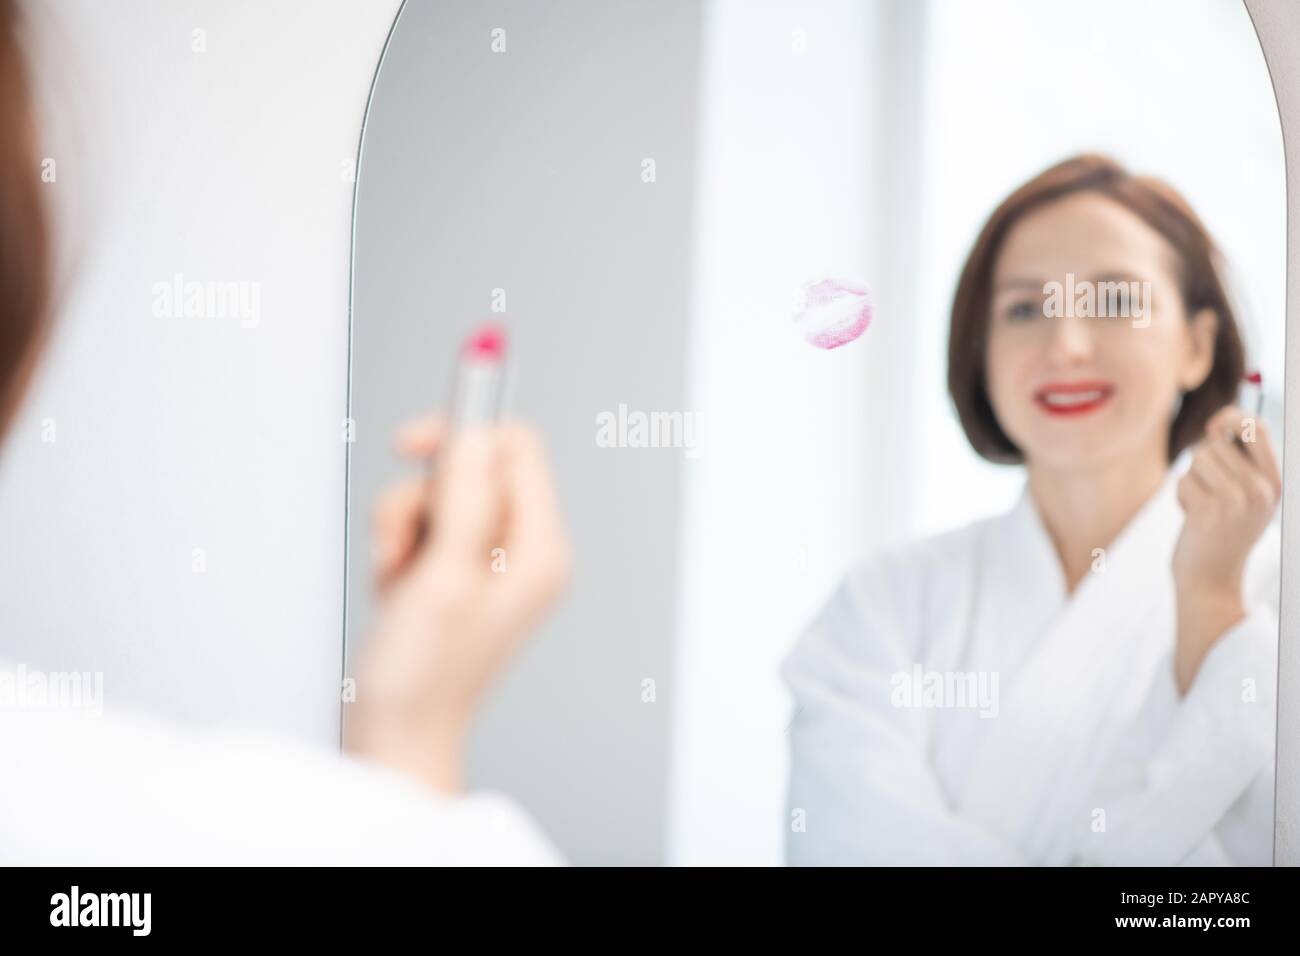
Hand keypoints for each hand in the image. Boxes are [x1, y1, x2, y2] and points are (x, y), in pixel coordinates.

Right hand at [345, 417, 570, 792]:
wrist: (396, 735)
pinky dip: (399, 548)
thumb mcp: (443, 578)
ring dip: (403, 526)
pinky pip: (424, 526)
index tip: (413, 446)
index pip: (517, 449)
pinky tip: (395, 590)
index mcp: (540, 550)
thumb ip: (464, 499)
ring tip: (397, 579)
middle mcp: (523, 552)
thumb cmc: (423, 678)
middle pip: (472, 468)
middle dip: (421, 496)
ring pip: (439, 495)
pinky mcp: (456, 572)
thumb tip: (476, 434)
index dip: (465, 435)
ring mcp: (489, 563)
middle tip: (405, 543)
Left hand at [1171, 404, 1279, 693]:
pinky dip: (1180, 497)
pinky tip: (1193, 519)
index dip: (1232, 417)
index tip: (1216, 426)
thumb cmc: (1221, 533)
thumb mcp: (1245, 496)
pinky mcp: (1211, 511)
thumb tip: (1220, 419)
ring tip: (1202, 506)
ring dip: (1191, 480)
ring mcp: (1238, 500)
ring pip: (1197, 459)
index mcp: (1274, 482)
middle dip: (1202, 460)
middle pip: (1216, 441)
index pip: (1257, 427)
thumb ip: (1238, 461)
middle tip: (1207, 488)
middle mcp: (1262, 489)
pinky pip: (1183, 481)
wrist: (1211, 581)